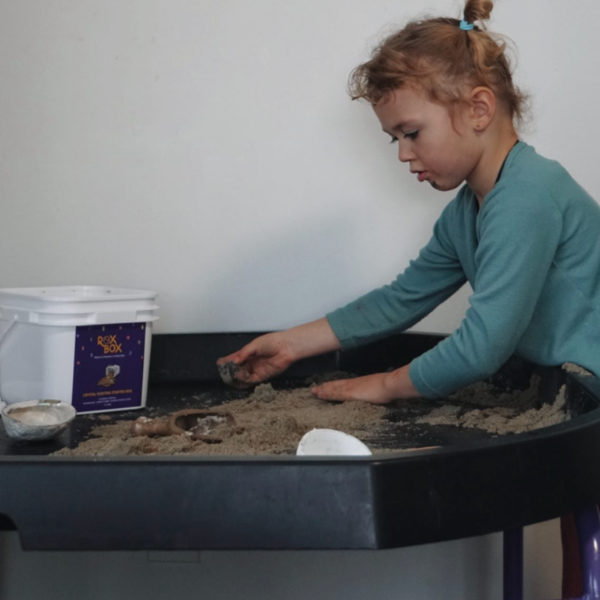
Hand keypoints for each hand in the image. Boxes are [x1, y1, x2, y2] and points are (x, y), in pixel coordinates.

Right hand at [216, 318, 340, 388]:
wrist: (285, 348)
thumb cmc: (271, 342)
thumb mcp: (255, 345)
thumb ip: (244, 353)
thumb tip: (235, 361)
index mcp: (248, 353)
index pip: (235, 358)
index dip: (227, 361)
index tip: (219, 363)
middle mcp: (251, 362)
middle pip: (237, 368)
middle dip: (230, 371)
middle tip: (224, 372)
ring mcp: (256, 369)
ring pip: (243, 376)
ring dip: (236, 377)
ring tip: (230, 377)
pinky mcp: (262, 376)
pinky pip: (251, 381)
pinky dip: (244, 381)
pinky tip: (240, 378)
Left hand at [311, 365, 420, 403]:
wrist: (389, 384)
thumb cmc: (387, 387)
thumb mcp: (379, 389)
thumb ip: (374, 392)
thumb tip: (376, 394)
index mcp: (359, 383)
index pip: (344, 384)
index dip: (335, 386)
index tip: (327, 387)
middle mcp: (353, 383)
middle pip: (336, 385)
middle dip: (326, 387)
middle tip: (315, 389)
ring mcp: (350, 388)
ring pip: (333, 389)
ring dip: (323, 390)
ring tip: (314, 392)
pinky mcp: (349, 393)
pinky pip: (335, 393)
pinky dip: (327, 394)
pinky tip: (320, 395)